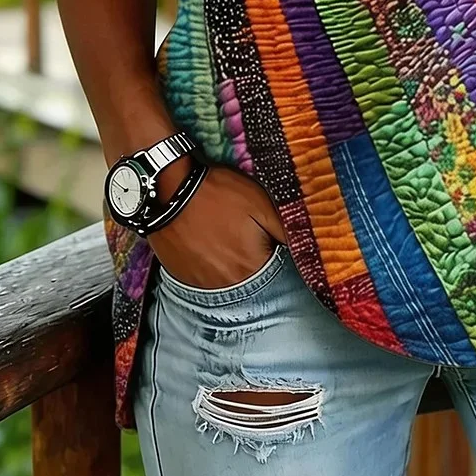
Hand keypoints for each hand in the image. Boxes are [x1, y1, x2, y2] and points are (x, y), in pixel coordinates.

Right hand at [148, 164, 287, 289]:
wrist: (170, 190)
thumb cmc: (219, 195)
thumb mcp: (261, 204)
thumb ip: (285, 230)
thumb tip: (305, 248)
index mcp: (253, 267)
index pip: (276, 274)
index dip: (276, 254)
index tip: (270, 239)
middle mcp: (229, 284)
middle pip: (252, 282)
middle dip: (255, 262)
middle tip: (245, 236)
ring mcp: (203, 284)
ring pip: (227, 283)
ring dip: (232, 267)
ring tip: (225, 239)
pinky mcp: (183, 278)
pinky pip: (204, 280)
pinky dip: (210, 267)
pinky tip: (209, 246)